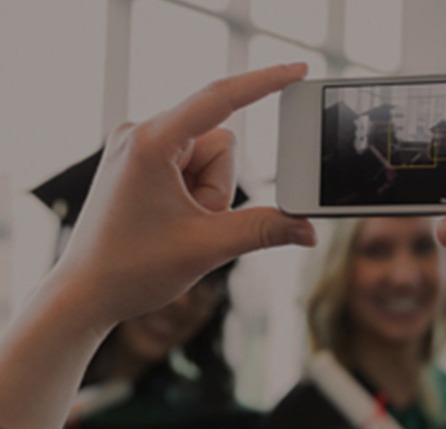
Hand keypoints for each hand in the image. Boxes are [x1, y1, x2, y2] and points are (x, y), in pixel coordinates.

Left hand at [50, 64, 315, 331]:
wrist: (87, 292)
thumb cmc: (133, 269)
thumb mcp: (209, 248)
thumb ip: (266, 230)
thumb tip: (310, 229)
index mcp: (151, 143)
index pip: (219, 100)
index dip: (264, 83)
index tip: (299, 69)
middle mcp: (141, 133)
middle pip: (221, 144)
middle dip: (219, 188)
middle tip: (191, 223)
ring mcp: (139, 145)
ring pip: (210, 157)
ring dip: (208, 194)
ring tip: (176, 224)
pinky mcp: (141, 159)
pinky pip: (192, 165)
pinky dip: (195, 193)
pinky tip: (169, 218)